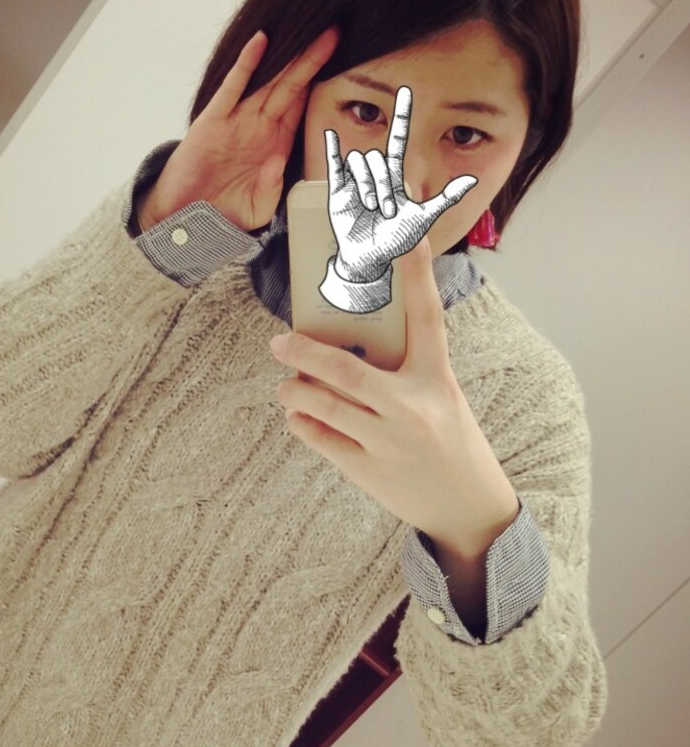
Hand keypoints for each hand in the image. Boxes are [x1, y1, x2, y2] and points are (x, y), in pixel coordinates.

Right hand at [137, 27, 339, 232]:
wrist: (184, 217)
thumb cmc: (222, 212)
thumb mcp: (257, 208)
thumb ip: (272, 189)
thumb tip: (278, 161)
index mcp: (275, 144)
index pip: (302, 107)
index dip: (321, 84)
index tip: (345, 62)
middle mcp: (259, 126)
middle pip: (291, 85)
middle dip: (312, 59)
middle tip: (335, 32)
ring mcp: (237, 119)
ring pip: (268, 80)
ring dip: (288, 56)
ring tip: (310, 29)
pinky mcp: (214, 118)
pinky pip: (233, 86)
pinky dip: (247, 63)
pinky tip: (262, 41)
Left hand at [270, 234, 519, 554]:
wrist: (468, 506)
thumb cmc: (450, 442)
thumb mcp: (442, 398)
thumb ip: (405, 372)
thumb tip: (348, 346)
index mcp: (437, 380)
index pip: (427, 318)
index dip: (418, 276)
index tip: (407, 239)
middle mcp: (412, 407)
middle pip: (347, 370)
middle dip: (305, 353)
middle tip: (279, 343)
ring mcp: (388, 441)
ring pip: (325, 406)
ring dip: (295, 392)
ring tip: (287, 385)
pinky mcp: (369, 471)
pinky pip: (321, 440)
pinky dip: (303, 423)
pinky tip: (298, 416)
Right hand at [324, 87, 476, 284]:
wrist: (370, 258)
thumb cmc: (396, 241)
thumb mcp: (424, 219)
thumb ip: (446, 198)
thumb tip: (472, 180)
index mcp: (394, 175)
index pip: (398, 138)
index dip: (402, 115)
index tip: (406, 92)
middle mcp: (375, 173)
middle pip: (377, 158)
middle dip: (382, 184)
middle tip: (386, 211)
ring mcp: (355, 180)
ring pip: (359, 162)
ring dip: (366, 186)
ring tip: (370, 209)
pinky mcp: (338, 191)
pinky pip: (334, 165)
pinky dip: (332, 150)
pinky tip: (331, 135)